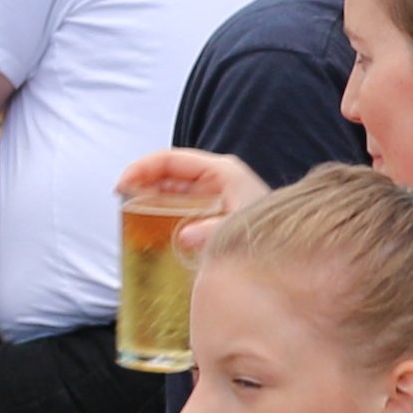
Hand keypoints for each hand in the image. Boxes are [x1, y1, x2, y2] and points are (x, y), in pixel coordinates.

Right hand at [113, 147, 271, 252]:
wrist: (290, 253)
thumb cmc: (266, 234)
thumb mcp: (238, 229)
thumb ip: (213, 231)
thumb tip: (187, 235)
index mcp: (220, 172)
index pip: (171, 159)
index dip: (142, 168)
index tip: (122, 187)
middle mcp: (215, 179)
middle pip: (167, 174)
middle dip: (141, 185)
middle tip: (121, 205)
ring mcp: (212, 196)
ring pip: (170, 192)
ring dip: (148, 202)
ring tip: (129, 218)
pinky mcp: (210, 215)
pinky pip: (178, 210)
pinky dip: (161, 217)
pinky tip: (149, 234)